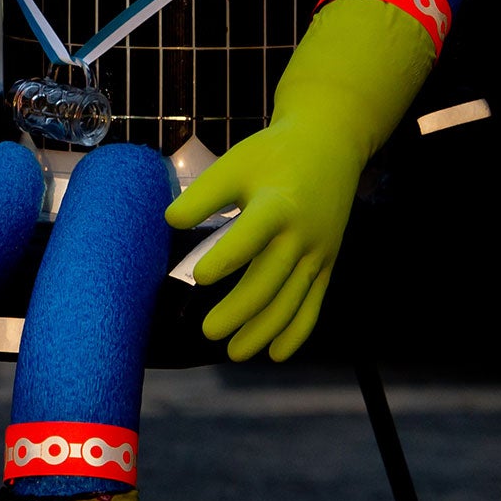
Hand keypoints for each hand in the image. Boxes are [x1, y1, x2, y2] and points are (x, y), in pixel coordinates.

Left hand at [164, 118, 360, 360]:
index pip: (251, 237)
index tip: (199, 276)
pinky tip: (275, 354)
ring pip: (291, 300)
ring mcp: (318, 253)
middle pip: (271, 280)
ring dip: (264, 330)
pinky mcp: (327, 263)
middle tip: (208, 331)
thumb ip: (203, 195)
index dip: (226, 258)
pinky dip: (296, 331)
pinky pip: (313, 304)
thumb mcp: (235, 164)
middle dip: (240, 310)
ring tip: (234, 352)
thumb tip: (170, 221)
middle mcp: (302, 234)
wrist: (330, 145)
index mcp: (277, 206)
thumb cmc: (272, 156)